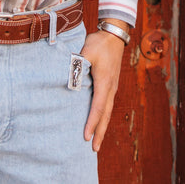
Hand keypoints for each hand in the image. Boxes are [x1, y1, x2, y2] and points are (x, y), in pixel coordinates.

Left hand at [80, 23, 127, 151]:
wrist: (113, 35)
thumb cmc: (99, 43)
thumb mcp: (87, 51)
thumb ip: (78, 64)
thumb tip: (70, 77)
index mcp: (105, 82)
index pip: (97, 107)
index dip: (91, 123)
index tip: (85, 136)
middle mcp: (110, 88)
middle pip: (105, 115)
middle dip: (99, 132)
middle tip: (93, 148)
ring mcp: (112, 87)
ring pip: (107, 111)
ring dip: (102, 126)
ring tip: (96, 140)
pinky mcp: (111, 84)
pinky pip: (107, 105)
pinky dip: (103, 116)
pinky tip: (99, 121)